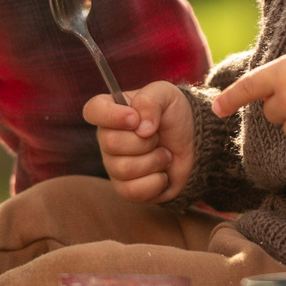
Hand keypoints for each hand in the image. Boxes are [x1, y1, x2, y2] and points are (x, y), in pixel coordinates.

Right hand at [84, 81, 193, 202]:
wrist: (193, 143)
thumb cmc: (174, 115)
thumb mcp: (166, 95)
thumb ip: (150, 101)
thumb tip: (141, 128)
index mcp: (111, 111)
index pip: (92, 110)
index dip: (111, 116)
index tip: (135, 119)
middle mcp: (107, 139)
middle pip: (111, 143)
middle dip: (145, 141)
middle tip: (158, 136)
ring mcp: (114, 166)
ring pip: (124, 168)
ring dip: (154, 160)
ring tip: (164, 153)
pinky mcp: (126, 189)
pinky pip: (133, 191)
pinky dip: (156, 181)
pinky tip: (162, 172)